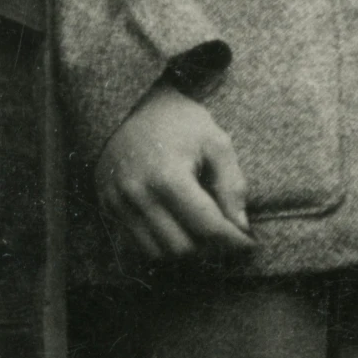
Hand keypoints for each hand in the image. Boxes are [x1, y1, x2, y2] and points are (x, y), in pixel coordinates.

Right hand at [96, 84, 253, 261]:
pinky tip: (179, 228)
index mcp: (168, 177)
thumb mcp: (216, 142)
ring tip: (204, 233)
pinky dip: (162, 245)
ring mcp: (118, 203)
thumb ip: (233, 185)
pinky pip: (136, 245)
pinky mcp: (107, 206)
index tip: (250, 244)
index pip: (207, 227)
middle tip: (228, 235)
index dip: (234, 241)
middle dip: (211, 248)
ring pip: (158, 253)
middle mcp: (138, 195)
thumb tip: (241, 227)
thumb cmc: (180, 121)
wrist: (132, 104)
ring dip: (186, 251)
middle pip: (182, 248)